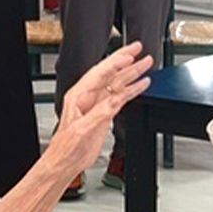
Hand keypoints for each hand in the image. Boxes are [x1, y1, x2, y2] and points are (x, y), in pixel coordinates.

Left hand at [46, 43, 152, 172]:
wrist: (66, 162)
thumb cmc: (66, 147)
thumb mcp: (83, 128)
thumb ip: (101, 112)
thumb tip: (115, 100)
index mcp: (78, 96)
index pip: (100, 74)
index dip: (115, 64)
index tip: (129, 57)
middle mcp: (88, 97)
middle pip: (110, 73)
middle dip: (125, 60)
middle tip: (140, 49)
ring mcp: (97, 104)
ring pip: (117, 83)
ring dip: (132, 73)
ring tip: (146, 63)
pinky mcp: (104, 114)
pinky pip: (120, 98)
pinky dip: (132, 90)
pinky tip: (141, 85)